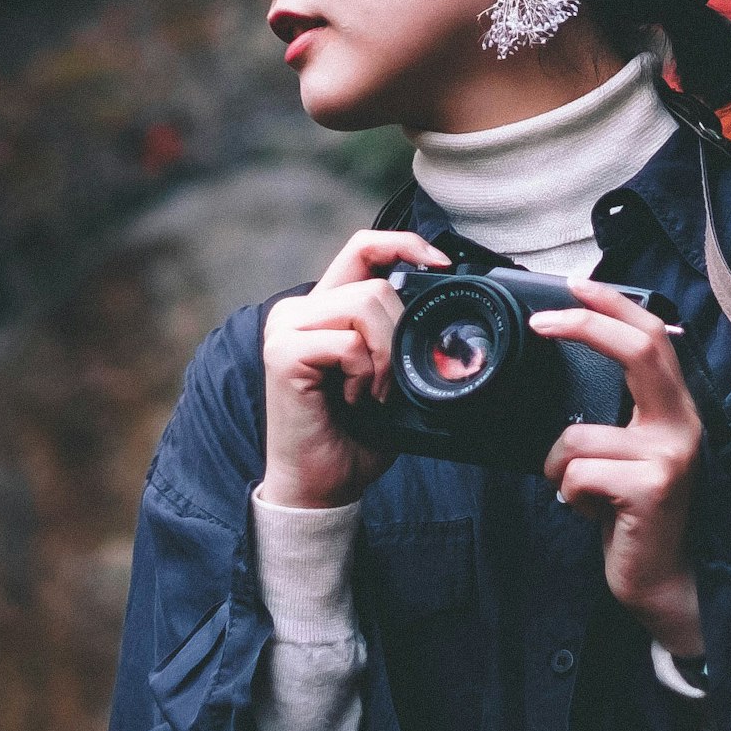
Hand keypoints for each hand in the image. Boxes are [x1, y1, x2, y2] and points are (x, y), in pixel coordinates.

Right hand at [258, 227, 446, 511]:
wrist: (322, 486)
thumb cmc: (356, 435)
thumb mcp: (389, 377)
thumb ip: (400, 338)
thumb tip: (448, 312)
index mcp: (323, 309)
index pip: (362, 247)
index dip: (404, 244)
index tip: (442, 264)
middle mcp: (298, 311)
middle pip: (373, 282)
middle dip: (401, 331)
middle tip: (394, 381)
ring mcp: (286, 329)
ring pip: (364, 304)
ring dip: (385, 354)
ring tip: (376, 392)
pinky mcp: (282, 354)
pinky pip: (347, 343)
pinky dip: (365, 373)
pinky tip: (356, 400)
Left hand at [535, 278, 707, 663]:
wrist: (663, 583)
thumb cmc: (637, 519)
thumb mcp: (631, 456)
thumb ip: (617, 417)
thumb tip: (571, 381)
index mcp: (674, 413)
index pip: (655, 338)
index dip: (616, 306)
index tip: (576, 285)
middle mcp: (681, 427)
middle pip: (639, 350)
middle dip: (585, 325)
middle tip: (543, 323)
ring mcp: (669, 457)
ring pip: (578, 435)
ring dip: (558, 468)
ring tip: (582, 493)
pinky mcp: (651, 489)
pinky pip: (576, 475)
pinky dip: (568, 497)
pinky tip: (592, 513)